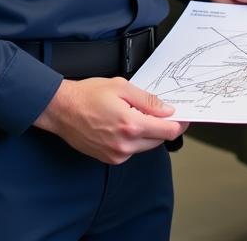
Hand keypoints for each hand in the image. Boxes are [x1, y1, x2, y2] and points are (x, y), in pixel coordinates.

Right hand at [34, 77, 186, 163]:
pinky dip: (135, 138)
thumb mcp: (122, 87)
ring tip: (135, 114)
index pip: (167, 131)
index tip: (185, 117)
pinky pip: (132, 150)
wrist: (62, 110)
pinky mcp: (109, 159)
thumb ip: (148, 100)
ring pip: (146, 146)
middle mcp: (125, 145)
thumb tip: (168, 110)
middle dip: (163, 126)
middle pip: (159, 140)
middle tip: (160, 110)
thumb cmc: (88, 95)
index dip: (180, 123)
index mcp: (131, 125)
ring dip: (148, 132)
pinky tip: (124, 124)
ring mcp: (116, 155)